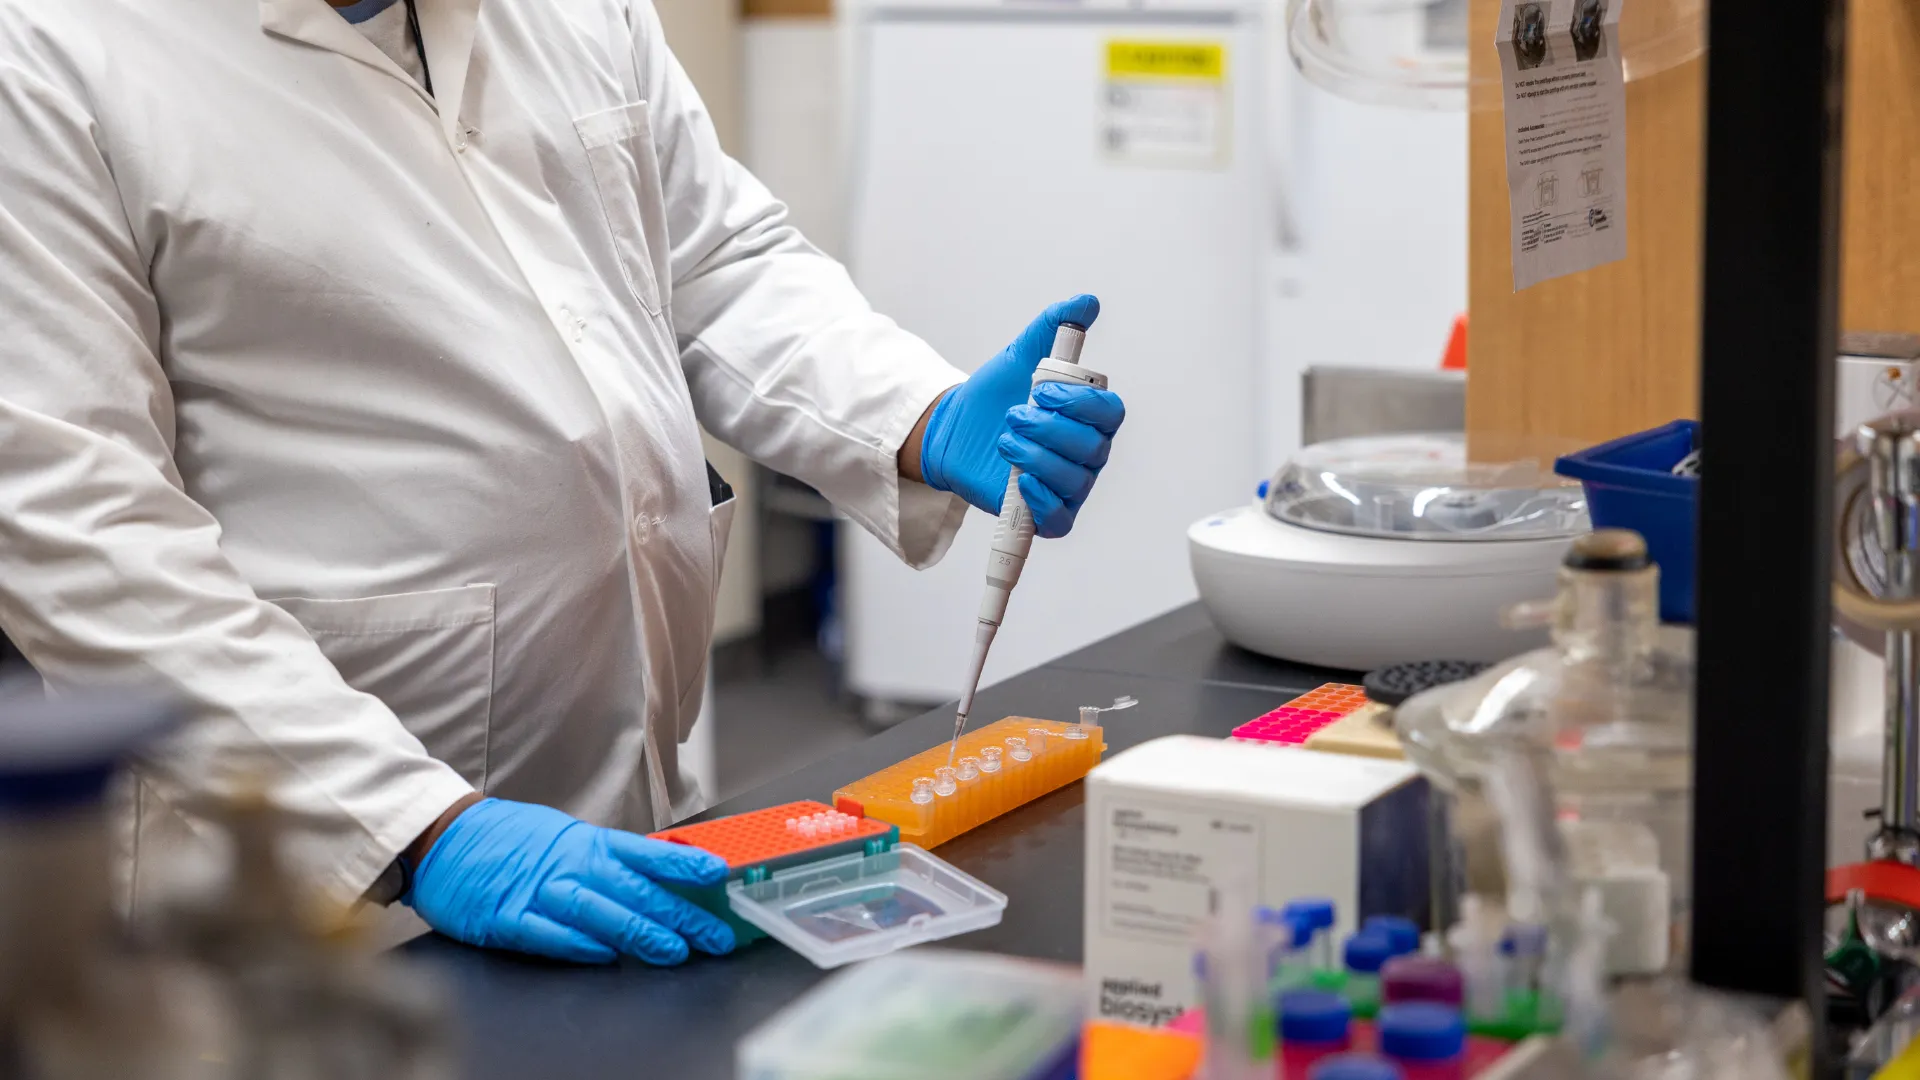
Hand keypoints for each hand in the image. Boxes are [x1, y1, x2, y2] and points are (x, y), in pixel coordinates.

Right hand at [406, 798, 734, 964]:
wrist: (444, 836)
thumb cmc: (509, 840)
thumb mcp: (565, 838)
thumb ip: (607, 860)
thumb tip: (657, 877)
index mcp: (587, 843)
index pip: (646, 852)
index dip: (684, 863)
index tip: (718, 874)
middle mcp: (569, 865)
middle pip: (633, 889)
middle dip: (679, 914)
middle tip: (714, 934)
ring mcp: (538, 891)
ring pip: (598, 911)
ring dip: (639, 932)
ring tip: (673, 951)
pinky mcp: (507, 918)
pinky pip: (548, 933)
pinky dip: (577, 945)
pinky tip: (603, 957)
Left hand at [917, 295, 1126, 538]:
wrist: (955, 430)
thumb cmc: (996, 395)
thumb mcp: (1020, 355)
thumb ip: (1053, 327)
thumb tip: (1085, 302)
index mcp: (1089, 417)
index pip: (1109, 413)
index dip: (1079, 402)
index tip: (1040, 389)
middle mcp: (1087, 453)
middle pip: (1092, 447)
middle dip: (1048, 429)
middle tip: (1013, 415)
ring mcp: (1069, 486)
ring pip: (1073, 480)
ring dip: (1035, 456)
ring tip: (1005, 440)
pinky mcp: (1046, 513)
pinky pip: (1060, 518)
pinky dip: (1041, 499)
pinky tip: (1019, 479)